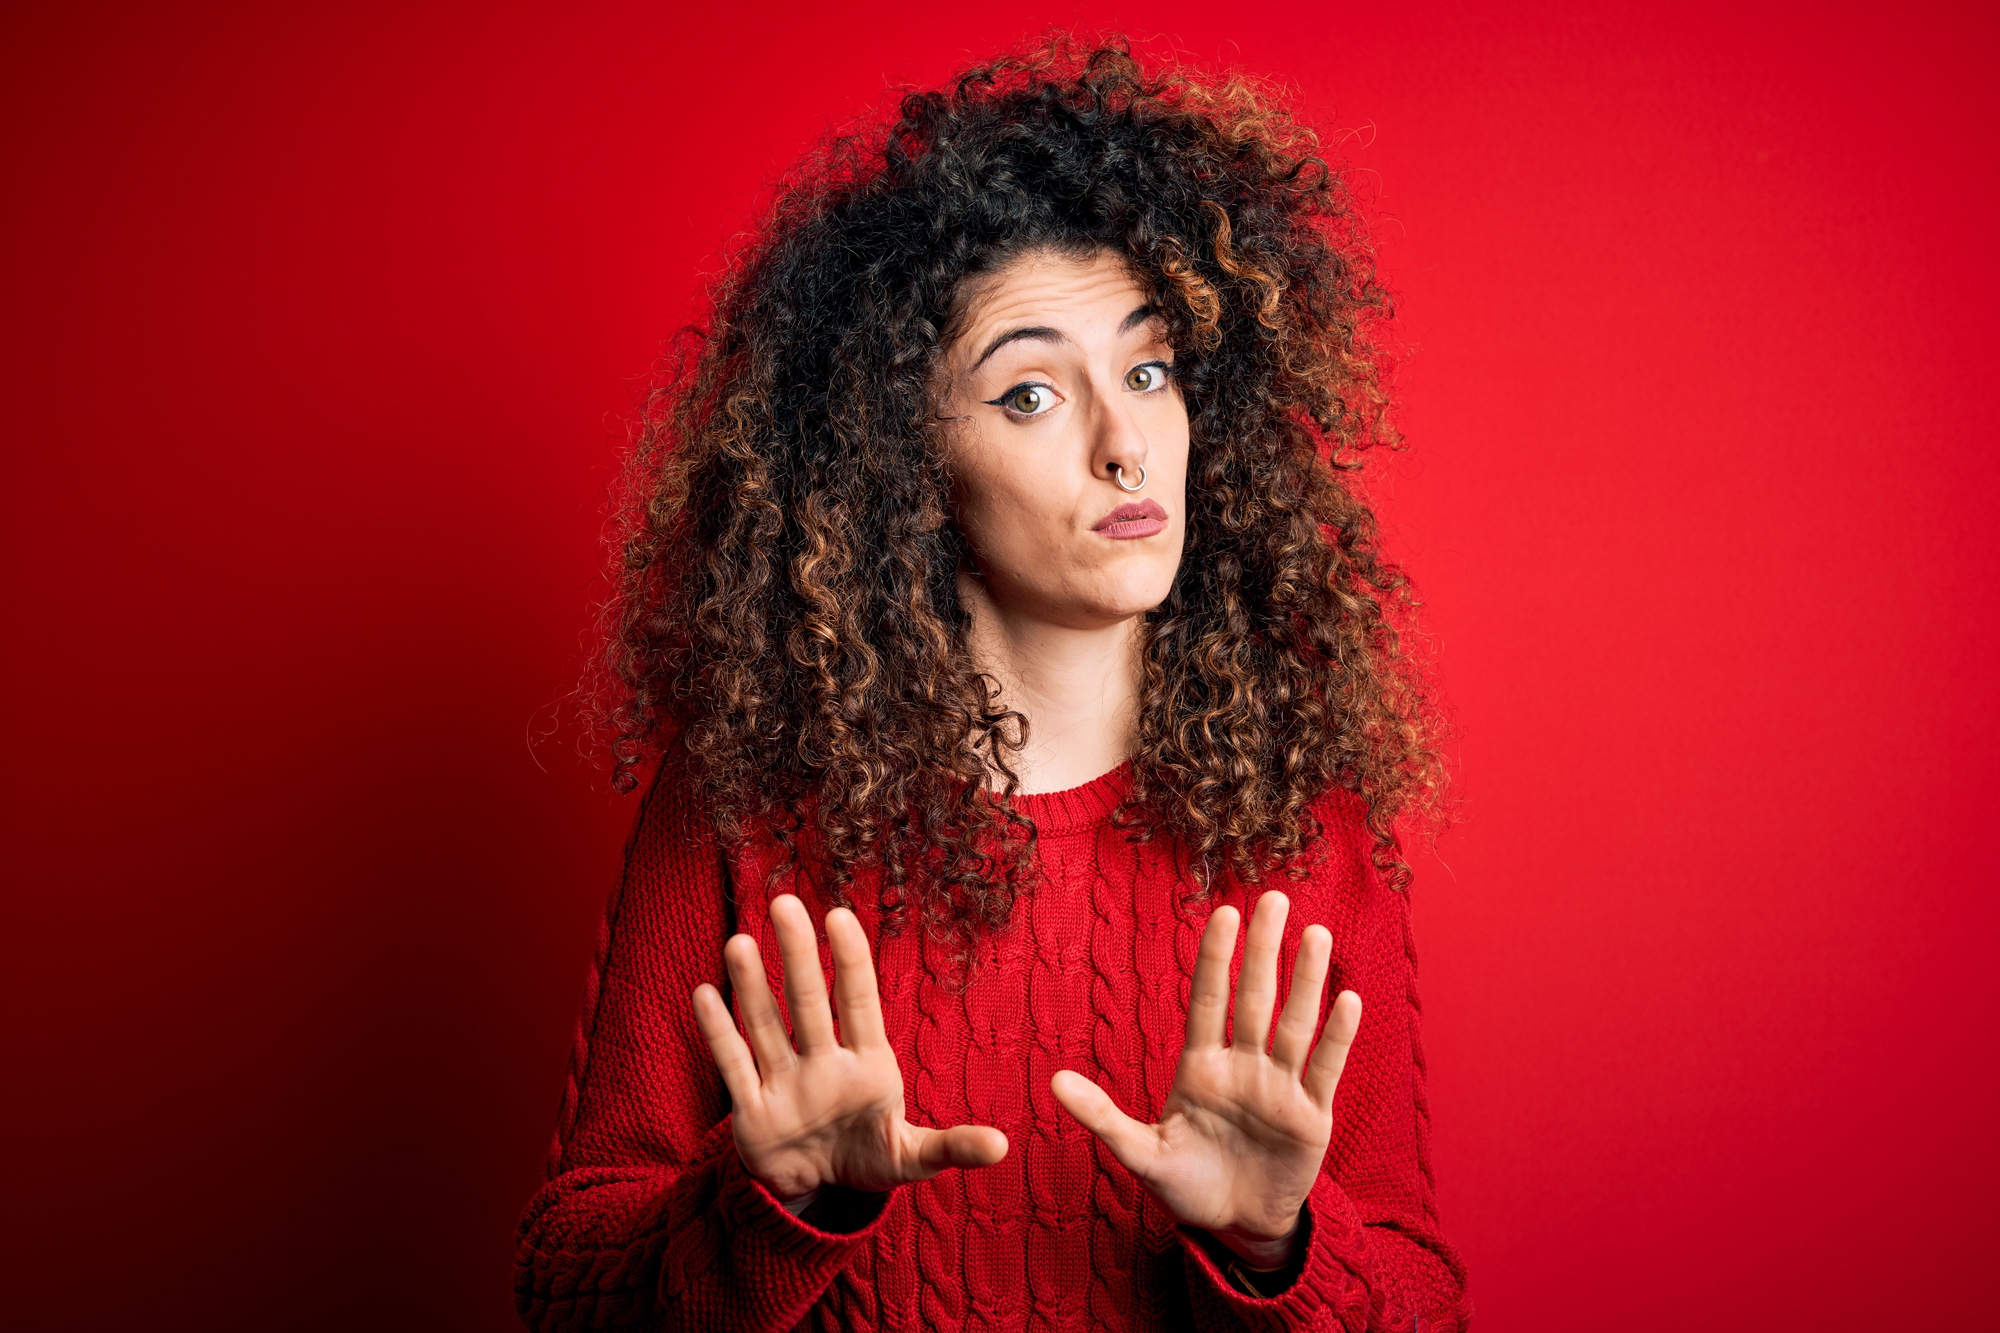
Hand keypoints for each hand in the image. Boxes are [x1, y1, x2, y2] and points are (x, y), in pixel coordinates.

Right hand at [692, 893, 1008, 1203]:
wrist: (819, 1190)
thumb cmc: (869, 1156)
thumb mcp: (912, 1158)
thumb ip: (951, 1147)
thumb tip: (1004, 1146)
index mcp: (867, 1064)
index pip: (858, 1003)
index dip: (850, 962)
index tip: (839, 916)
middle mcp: (822, 1062)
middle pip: (807, 1001)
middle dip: (797, 955)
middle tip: (785, 903)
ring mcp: (784, 1082)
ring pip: (765, 1025)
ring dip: (750, 987)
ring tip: (739, 941)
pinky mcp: (752, 1112)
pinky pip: (732, 1066)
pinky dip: (718, 1033)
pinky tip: (704, 993)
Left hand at [1051, 890, 1360, 1267]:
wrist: (1235, 1225)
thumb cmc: (1187, 1182)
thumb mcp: (1141, 1153)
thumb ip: (1103, 1116)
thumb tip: (1053, 1082)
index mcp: (1200, 1067)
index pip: (1208, 1001)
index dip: (1216, 958)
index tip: (1224, 913)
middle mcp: (1242, 1067)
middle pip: (1254, 998)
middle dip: (1264, 950)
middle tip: (1274, 897)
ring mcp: (1279, 1088)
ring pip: (1294, 1024)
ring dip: (1306, 980)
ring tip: (1317, 933)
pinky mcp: (1310, 1117)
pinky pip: (1325, 1069)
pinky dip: (1337, 1036)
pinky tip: (1348, 998)